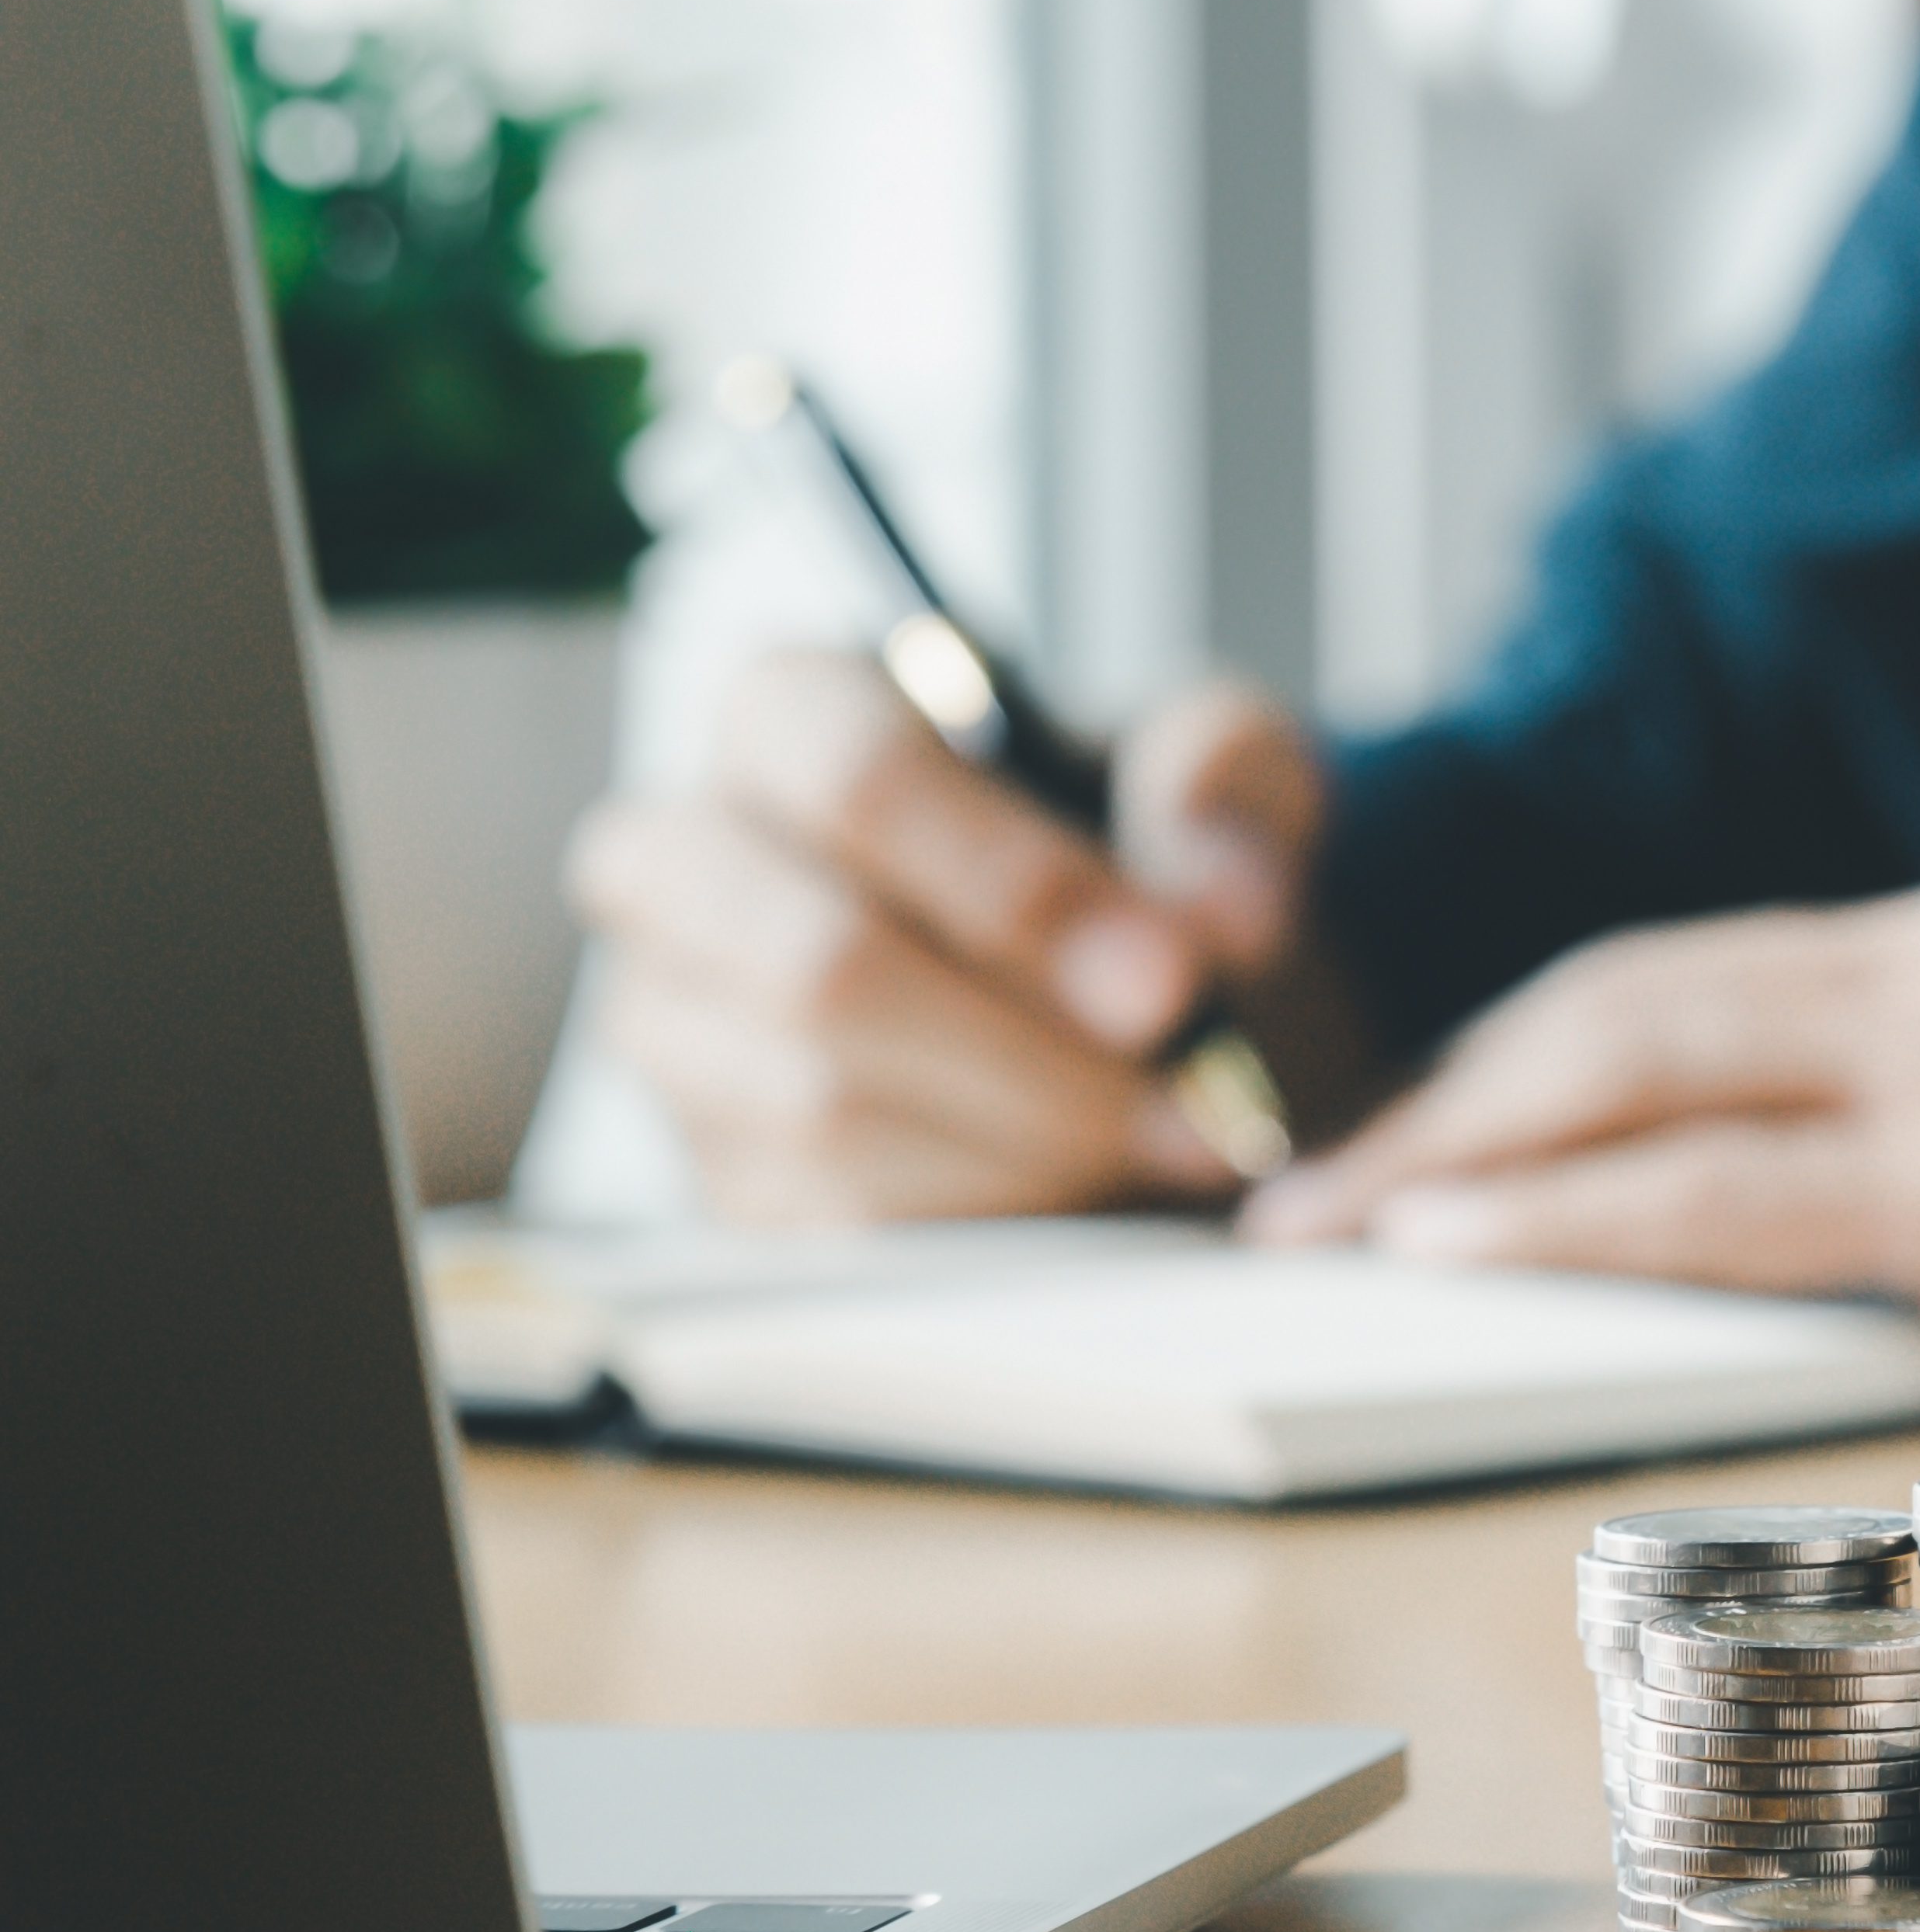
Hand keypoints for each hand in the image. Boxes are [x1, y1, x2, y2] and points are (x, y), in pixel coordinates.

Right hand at [567, 657, 1325, 1222]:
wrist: (1115, 980)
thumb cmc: (1134, 849)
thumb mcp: (1213, 766)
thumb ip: (1227, 782)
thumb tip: (1229, 905)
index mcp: (787, 714)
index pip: (857, 779)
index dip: (1014, 883)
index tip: (1168, 976)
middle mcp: (687, 863)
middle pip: (823, 965)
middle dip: (1033, 1043)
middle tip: (1190, 1084)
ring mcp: (678, 1028)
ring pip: (829, 1108)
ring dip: (1033, 1136)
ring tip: (1176, 1128)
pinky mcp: (721, 1171)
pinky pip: (840, 1218)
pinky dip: (996, 1211)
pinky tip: (1099, 1181)